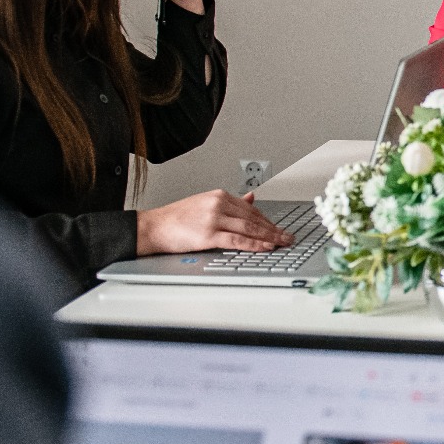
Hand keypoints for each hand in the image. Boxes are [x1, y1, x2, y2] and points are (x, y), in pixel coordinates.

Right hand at [136, 190, 291, 254]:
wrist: (155, 226)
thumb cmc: (177, 218)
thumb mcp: (205, 203)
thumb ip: (230, 203)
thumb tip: (252, 199)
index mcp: (219, 195)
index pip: (251, 210)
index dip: (269, 221)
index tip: (280, 229)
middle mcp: (218, 204)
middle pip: (253, 219)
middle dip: (274, 229)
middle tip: (288, 237)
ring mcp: (214, 219)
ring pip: (249, 229)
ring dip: (269, 237)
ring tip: (282, 243)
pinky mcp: (208, 234)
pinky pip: (237, 240)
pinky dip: (254, 244)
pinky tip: (265, 247)